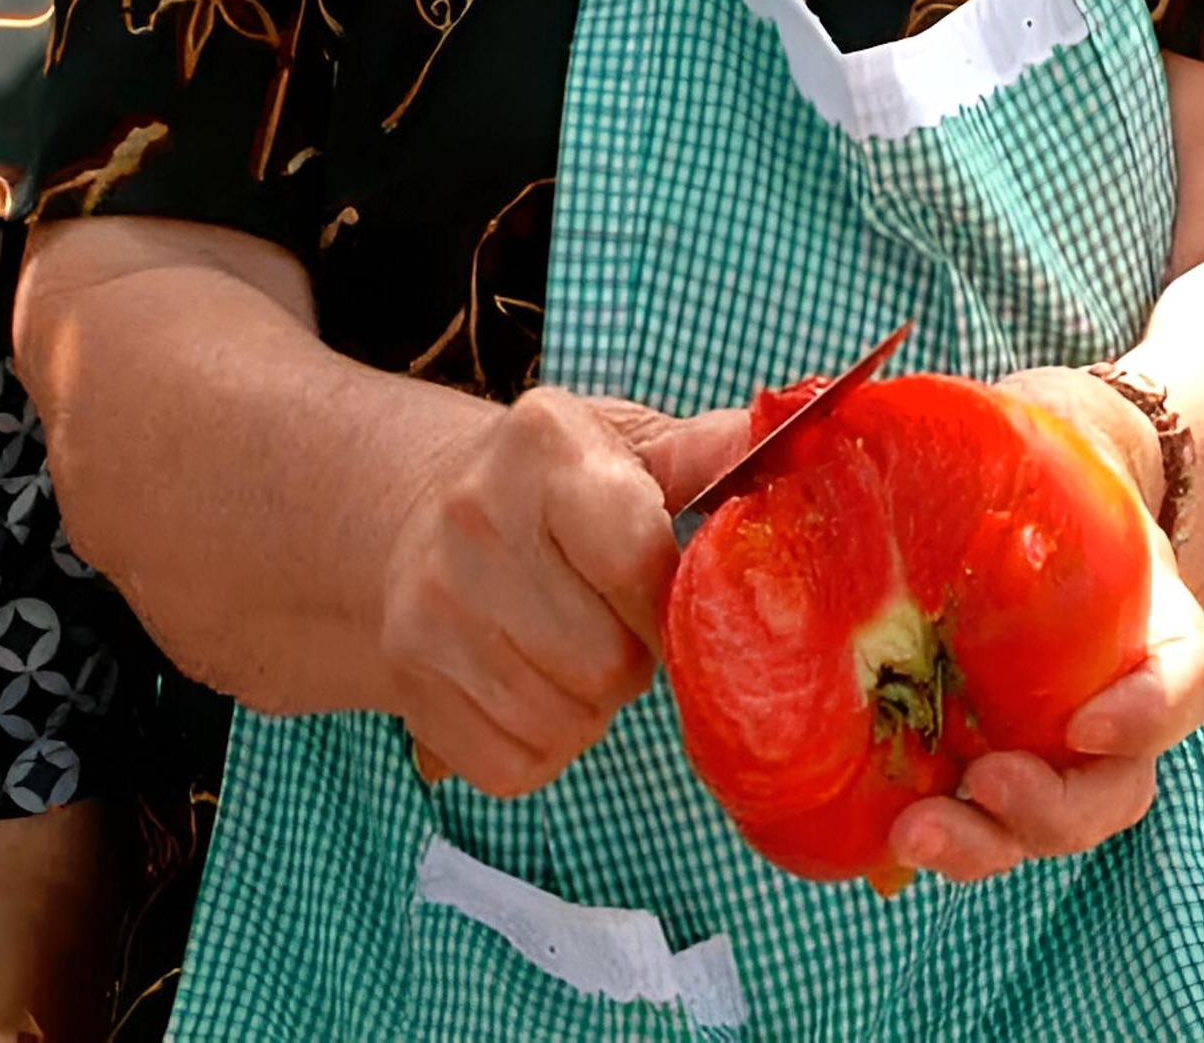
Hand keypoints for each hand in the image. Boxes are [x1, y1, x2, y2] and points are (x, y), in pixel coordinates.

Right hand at [382, 387, 745, 797]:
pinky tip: (532, 688)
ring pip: (563, 721)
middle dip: (632, 659)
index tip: (672, 599)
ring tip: (571, 651)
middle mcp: (472, 519)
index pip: (634, 558)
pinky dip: (542, 747)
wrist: (421, 513)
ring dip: (589, 708)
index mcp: (545, 447)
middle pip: (605, 662)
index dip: (670, 602)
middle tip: (615, 626)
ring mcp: (427, 604)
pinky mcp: (405, 678)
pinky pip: (514, 766)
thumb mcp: (634, 447)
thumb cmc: (557, 487)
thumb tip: (798, 437)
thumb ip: (716, 454)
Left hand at [887, 368, 1203, 881]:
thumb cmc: (1036, 468)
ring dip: (985, 844)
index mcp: (1146, 629)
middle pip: (1109, 791)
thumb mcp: (1035, 432)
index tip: (1089, 722)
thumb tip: (838, 399)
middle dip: (1051, 810)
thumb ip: (988, 422)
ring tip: (914, 834)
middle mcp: (1108, 706)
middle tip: (987, 783)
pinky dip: (934, 835)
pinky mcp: (978, 766)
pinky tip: (874, 831)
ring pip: (1039, 827)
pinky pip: (967, 819)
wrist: (1031, 504)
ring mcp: (1044, 749)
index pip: (1180, 682)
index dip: (1148, 713)